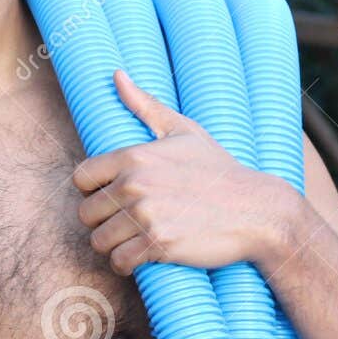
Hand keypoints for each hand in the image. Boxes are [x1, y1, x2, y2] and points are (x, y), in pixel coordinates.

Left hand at [73, 70, 304, 274]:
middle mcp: (135, 185)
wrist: (256, 211)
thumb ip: (145, 105)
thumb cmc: (219, 170)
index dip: (92, 190)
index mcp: (134, 157)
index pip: (81, 178)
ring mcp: (146, 216)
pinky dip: (125, 263)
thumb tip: (116, 74)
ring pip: (99, 240)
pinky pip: (120, 261)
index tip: (109, 196)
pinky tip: (138, 258)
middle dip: (102, 221)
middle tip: (122, 223)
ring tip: (129, 241)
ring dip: (111, 245)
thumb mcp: (183, 131)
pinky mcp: (158, 245)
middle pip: (86, 213)